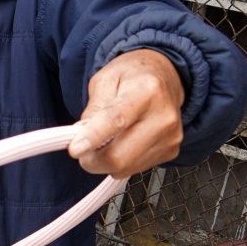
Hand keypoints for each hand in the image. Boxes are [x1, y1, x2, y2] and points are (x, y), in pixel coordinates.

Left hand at [69, 49, 184, 177]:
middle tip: (81, 150)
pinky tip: (121, 144)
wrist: (165, 77)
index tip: (75, 149)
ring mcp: (170, 136)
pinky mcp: (172, 151)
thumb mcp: (104, 80)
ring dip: (104, 162)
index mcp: (146, 91)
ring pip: (125, 167)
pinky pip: (135, 169)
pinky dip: (120, 163)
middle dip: (92, 159)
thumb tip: (81, 136)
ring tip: (102, 143)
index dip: (93, 138)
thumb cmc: (132, 76)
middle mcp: (163, 116)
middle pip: (120, 155)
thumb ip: (92, 108)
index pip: (116, 120)